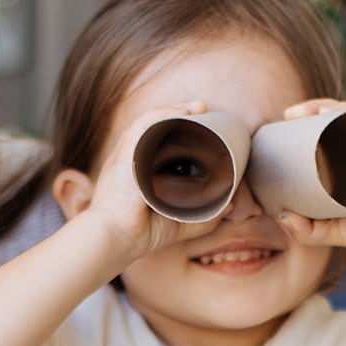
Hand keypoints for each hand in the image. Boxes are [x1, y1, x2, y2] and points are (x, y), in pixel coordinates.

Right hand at [69, 100, 221, 260]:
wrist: (116, 238)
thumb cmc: (140, 234)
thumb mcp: (178, 223)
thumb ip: (204, 215)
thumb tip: (230, 203)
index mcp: (138, 171)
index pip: (157, 141)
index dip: (178, 128)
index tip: (202, 125)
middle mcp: (131, 158)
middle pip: (155, 126)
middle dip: (179, 114)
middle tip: (203, 109)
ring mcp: (127, 154)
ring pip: (151, 121)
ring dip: (175, 110)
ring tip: (199, 107)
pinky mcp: (125, 154)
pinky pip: (144, 125)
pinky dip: (164, 115)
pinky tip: (182, 111)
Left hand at [272, 98, 345, 257]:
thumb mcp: (327, 231)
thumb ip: (303, 230)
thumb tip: (280, 215)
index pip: (327, 129)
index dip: (307, 119)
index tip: (286, 120)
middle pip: (337, 117)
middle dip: (313, 108)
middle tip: (290, 114)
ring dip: (332, 107)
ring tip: (310, 110)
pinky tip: (338, 112)